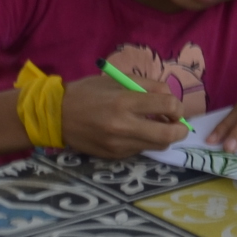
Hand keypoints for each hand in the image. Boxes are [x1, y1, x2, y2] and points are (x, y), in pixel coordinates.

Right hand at [59, 73, 186, 157]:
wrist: (56, 115)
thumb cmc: (88, 92)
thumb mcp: (117, 79)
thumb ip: (148, 86)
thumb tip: (171, 98)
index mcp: (124, 101)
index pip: (168, 106)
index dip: (178, 107)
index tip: (174, 107)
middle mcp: (123, 126)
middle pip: (168, 135)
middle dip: (181, 130)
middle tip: (179, 125)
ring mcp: (119, 144)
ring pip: (157, 146)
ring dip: (164, 137)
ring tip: (156, 126)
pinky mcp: (114, 156)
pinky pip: (140, 149)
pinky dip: (144, 141)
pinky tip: (135, 132)